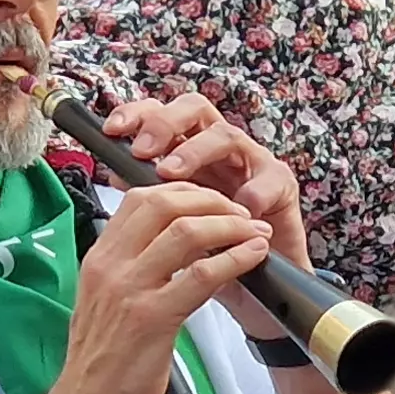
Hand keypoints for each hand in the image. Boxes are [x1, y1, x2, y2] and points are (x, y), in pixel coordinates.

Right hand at [33, 181, 270, 393]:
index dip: (185, 191)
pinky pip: (201, 276)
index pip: (140, 198)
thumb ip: (131, 271)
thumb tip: (171, 249)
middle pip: (165, 204)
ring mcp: (129, 290)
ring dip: (231, 226)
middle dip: (212, 201)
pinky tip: (253, 257)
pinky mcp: (152, 319)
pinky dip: (235, 259)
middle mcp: (110, 266)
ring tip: (255, 233)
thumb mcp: (106, 303)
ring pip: (186, 232)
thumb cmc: (101, 364)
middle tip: (241, 214)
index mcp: (99, 258)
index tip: (214, 202)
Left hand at [94, 93, 309, 281]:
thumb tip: (116, 173)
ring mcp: (252, 162)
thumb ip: (152, 193)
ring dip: (197, 150)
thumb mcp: (173, 220)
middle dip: (165, 123)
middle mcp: (220, 148)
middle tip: (143, 151)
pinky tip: (238, 208)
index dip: (139, 114)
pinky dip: (251, 193)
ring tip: (174, 173)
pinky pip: (268, 180)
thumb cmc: (213, 247)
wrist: (257, 285)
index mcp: (190, 149)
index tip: (112, 129)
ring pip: (227, 135)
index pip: (164, 114)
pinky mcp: (282, 186)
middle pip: (195, 108)